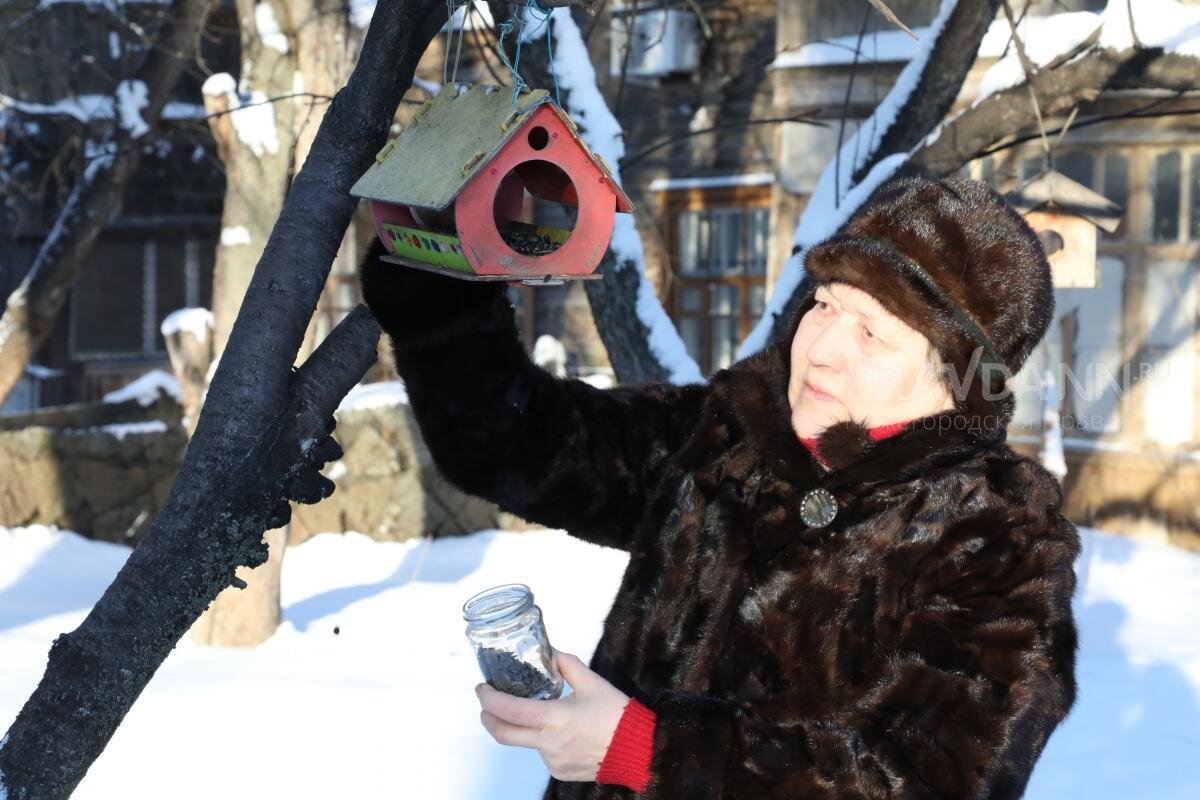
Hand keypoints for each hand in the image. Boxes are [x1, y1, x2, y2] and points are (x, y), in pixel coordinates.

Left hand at [475, 649, 629, 781]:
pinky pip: (543, 754)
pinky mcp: (559, 772)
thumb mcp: (593, 682)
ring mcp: (553, 761)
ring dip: (526, 727)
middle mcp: (549, 743)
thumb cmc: (617, 715)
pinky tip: (565, 733)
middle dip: (488, 717)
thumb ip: (567, 664)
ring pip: (527, 742)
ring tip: (546, 714)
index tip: (482, 688)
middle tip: (487, 703)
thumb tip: (549, 652)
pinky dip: (545, 740)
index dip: (489, 699)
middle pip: (503, 734)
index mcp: (555, 718)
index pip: (509, 710)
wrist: (639, 751)